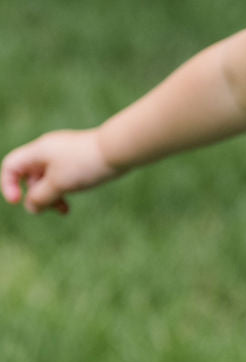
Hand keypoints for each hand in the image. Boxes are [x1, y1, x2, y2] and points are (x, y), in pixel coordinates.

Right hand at [1, 129, 117, 214]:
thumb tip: (31, 207)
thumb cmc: (86, 164)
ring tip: (63, 210)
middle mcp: (48, 150)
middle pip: (29, 176)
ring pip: (47, 179)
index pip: (10, 165)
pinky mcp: (77, 161)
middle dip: (36, 195)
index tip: (17, 201)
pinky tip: (69, 205)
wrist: (118, 150)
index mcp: (38, 151)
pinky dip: (62, 191)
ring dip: (51, 197)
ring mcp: (63, 155)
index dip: (8, 185)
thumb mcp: (58, 184)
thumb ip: (40, 197)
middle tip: (51, 208)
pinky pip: (62, 178)